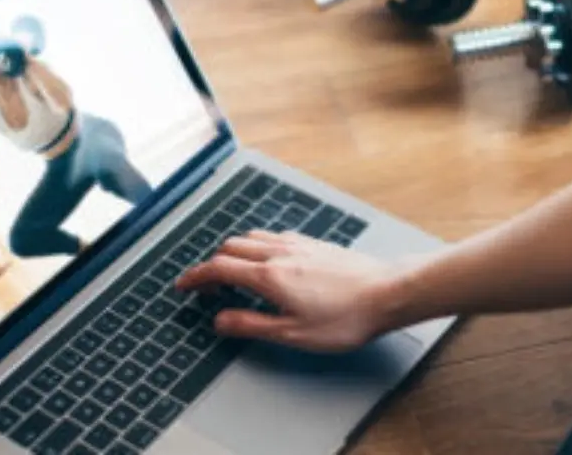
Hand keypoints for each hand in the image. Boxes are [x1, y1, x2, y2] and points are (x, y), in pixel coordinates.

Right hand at [176, 230, 403, 352]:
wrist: (387, 293)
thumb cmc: (345, 318)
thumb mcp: (292, 334)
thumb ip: (252, 325)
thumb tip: (220, 320)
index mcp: (269, 276)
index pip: (219, 268)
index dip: (195, 277)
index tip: (183, 286)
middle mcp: (280, 252)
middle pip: (231, 247)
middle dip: (212, 264)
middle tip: (206, 285)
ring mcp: (299, 244)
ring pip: (252, 237)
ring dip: (235, 252)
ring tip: (234, 273)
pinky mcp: (316, 243)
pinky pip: (275, 236)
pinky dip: (258, 246)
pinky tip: (270, 261)